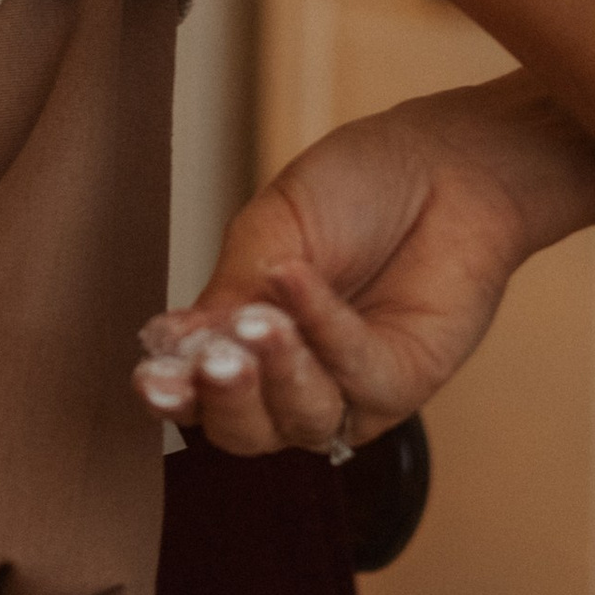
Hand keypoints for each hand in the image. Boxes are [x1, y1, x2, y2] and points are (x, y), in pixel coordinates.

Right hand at [131, 94, 557, 458]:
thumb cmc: (356, 190)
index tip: (150, 375)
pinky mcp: (403, 383)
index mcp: (247, 346)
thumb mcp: (271, 232)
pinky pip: (357, 377)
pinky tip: (298, 281)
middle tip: (209, 360)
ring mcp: (350, 389)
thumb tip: (170, 344)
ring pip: (300, 421)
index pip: (198, 394)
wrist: (443, 162)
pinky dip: (324, 330)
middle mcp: (295, 381)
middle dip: (221, 400)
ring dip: (275, 374)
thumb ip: (230, 291)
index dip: (172, 393)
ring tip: (258, 321)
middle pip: (244, 432)